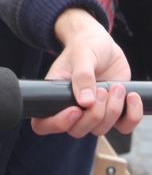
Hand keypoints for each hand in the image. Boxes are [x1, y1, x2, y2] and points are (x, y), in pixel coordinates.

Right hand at [32, 8, 142, 137]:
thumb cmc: (85, 45)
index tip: (76, 110)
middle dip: (93, 115)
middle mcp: (72, 107)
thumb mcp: (81, 54)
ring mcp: (93, 111)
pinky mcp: (113, 111)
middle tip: (102, 90)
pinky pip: (123, 126)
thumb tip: (85, 102)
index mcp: (55, 95)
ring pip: (100, 130)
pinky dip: (131, 115)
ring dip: (112, 110)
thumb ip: (82, 76)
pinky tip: (131, 96)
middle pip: (77, 130)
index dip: (58, 124)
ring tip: (116, 86)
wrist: (103, 44)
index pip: (44, 123)